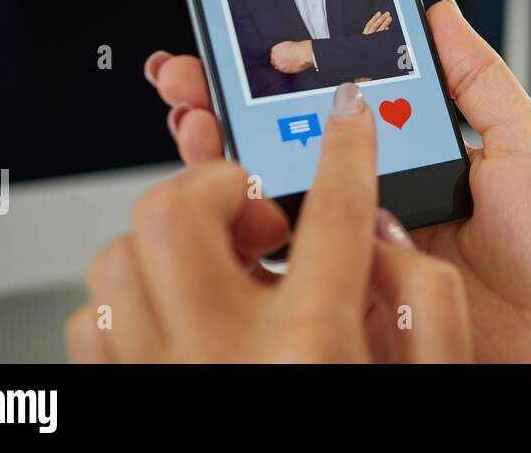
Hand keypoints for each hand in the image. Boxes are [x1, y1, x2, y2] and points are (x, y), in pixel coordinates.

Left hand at [66, 84, 470, 362]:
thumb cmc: (362, 449)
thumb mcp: (433, 382)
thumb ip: (429, 303)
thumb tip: (385, 233)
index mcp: (315, 350)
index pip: (333, 208)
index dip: (347, 143)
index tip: (348, 112)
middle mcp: (227, 359)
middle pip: (178, 212)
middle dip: (220, 184)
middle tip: (262, 214)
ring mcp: (163, 381)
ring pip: (123, 255)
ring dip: (174, 241)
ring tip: (226, 267)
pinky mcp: (126, 399)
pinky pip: (96, 318)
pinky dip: (135, 298)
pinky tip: (187, 317)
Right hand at [145, 0, 530, 362]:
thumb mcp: (530, 148)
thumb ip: (478, 80)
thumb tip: (438, 8)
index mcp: (415, 155)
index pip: (339, 102)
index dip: (290, 71)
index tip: (247, 37)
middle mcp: (377, 198)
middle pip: (288, 144)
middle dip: (230, 105)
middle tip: (192, 76)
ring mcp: (358, 249)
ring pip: (272, 198)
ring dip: (222, 158)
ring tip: (197, 119)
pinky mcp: (349, 298)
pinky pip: (290, 264)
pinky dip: (248, 232)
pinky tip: (232, 198)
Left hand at [269, 39, 313, 73]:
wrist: (303, 54)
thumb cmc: (298, 48)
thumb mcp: (287, 44)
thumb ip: (281, 49)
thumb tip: (282, 52)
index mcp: (274, 50)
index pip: (273, 54)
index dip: (278, 56)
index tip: (281, 56)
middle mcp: (275, 58)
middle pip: (274, 61)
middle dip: (279, 61)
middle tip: (285, 59)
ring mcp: (279, 65)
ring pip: (279, 67)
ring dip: (282, 65)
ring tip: (290, 62)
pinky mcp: (284, 71)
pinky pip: (284, 71)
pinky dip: (287, 69)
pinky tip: (292, 65)